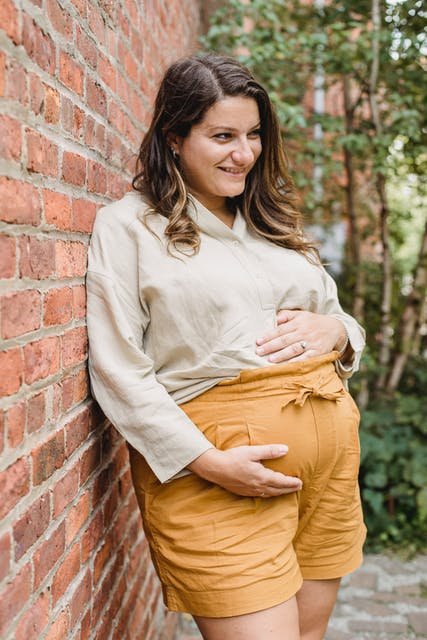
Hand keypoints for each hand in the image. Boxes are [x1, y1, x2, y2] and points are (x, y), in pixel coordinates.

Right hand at [187, 445, 301, 496]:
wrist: (215, 468)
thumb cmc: (233, 458)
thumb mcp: (252, 451)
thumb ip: (269, 451)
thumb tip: (286, 449)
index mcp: (261, 476)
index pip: (281, 481)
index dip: (291, 483)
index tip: (300, 482)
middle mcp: (257, 486)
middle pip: (277, 490)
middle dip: (288, 489)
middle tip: (298, 487)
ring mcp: (250, 490)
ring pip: (269, 494)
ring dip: (279, 492)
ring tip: (286, 491)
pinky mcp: (243, 492)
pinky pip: (260, 495)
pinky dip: (268, 494)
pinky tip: (268, 492)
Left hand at [256, 309, 347, 363]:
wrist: (335, 328)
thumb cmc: (312, 322)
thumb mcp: (300, 315)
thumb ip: (286, 315)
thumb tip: (273, 318)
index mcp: (298, 322)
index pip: (280, 330)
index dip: (269, 335)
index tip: (258, 341)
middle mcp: (304, 332)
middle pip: (285, 340)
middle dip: (271, 346)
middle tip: (259, 351)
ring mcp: (311, 343)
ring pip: (294, 349)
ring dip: (282, 355)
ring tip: (270, 360)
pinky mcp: (318, 352)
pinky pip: (306, 358)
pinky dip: (297, 363)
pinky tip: (288, 366)